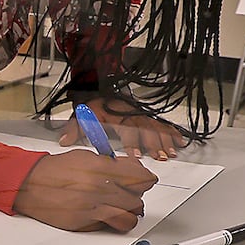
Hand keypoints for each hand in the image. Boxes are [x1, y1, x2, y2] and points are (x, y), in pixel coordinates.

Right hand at [15, 151, 157, 232]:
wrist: (28, 183)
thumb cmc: (55, 169)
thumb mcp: (86, 157)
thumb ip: (113, 164)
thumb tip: (134, 170)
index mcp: (102, 169)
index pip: (144, 180)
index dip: (145, 181)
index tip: (142, 182)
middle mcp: (99, 190)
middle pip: (138, 200)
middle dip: (134, 198)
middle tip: (125, 195)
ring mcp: (91, 209)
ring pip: (129, 219)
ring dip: (127, 214)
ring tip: (118, 209)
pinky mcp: (83, 223)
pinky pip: (108, 226)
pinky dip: (109, 222)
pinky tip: (100, 214)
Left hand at [58, 97, 183, 159]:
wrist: (97, 86)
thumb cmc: (90, 103)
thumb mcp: (80, 115)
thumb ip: (74, 129)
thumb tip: (65, 141)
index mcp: (115, 115)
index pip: (125, 129)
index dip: (131, 143)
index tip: (136, 155)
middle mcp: (130, 114)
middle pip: (145, 129)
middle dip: (153, 144)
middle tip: (160, 157)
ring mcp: (139, 114)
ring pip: (155, 127)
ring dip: (164, 140)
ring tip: (171, 153)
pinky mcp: (145, 115)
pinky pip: (161, 123)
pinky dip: (172, 131)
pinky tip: (180, 140)